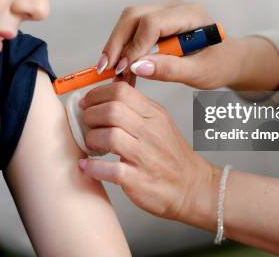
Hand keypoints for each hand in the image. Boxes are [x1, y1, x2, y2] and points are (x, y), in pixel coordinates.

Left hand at [77, 81, 218, 225]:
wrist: (192, 187)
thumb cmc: (170, 155)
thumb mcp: (159, 122)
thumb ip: (135, 107)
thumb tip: (105, 92)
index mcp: (154, 114)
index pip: (121, 91)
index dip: (96, 95)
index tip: (86, 103)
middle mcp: (151, 132)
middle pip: (112, 110)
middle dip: (90, 116)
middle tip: (85, 124)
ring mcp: (146, 157)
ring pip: (109, 137)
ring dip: (91, 139)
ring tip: (90, 145)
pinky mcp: (139, 180)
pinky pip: (110, 169)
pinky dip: (93, 167)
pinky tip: (87, 166)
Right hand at [96, 0, 233, 88]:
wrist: (226, 59)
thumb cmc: (219, 64)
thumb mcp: (200, 73)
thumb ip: (170, 70)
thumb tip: (137, 67)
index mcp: (191, 15)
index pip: (152, 23)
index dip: (135, 46)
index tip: (125, 69)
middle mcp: (174, 7)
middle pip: (134, 16)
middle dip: (116, 43)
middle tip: (106, 69)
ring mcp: (163, 12)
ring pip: (128, 21)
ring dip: (116, 46)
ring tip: (113, 73)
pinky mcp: (155, 22)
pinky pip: (132, 30)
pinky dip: (123, 49)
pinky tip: (122, 70)